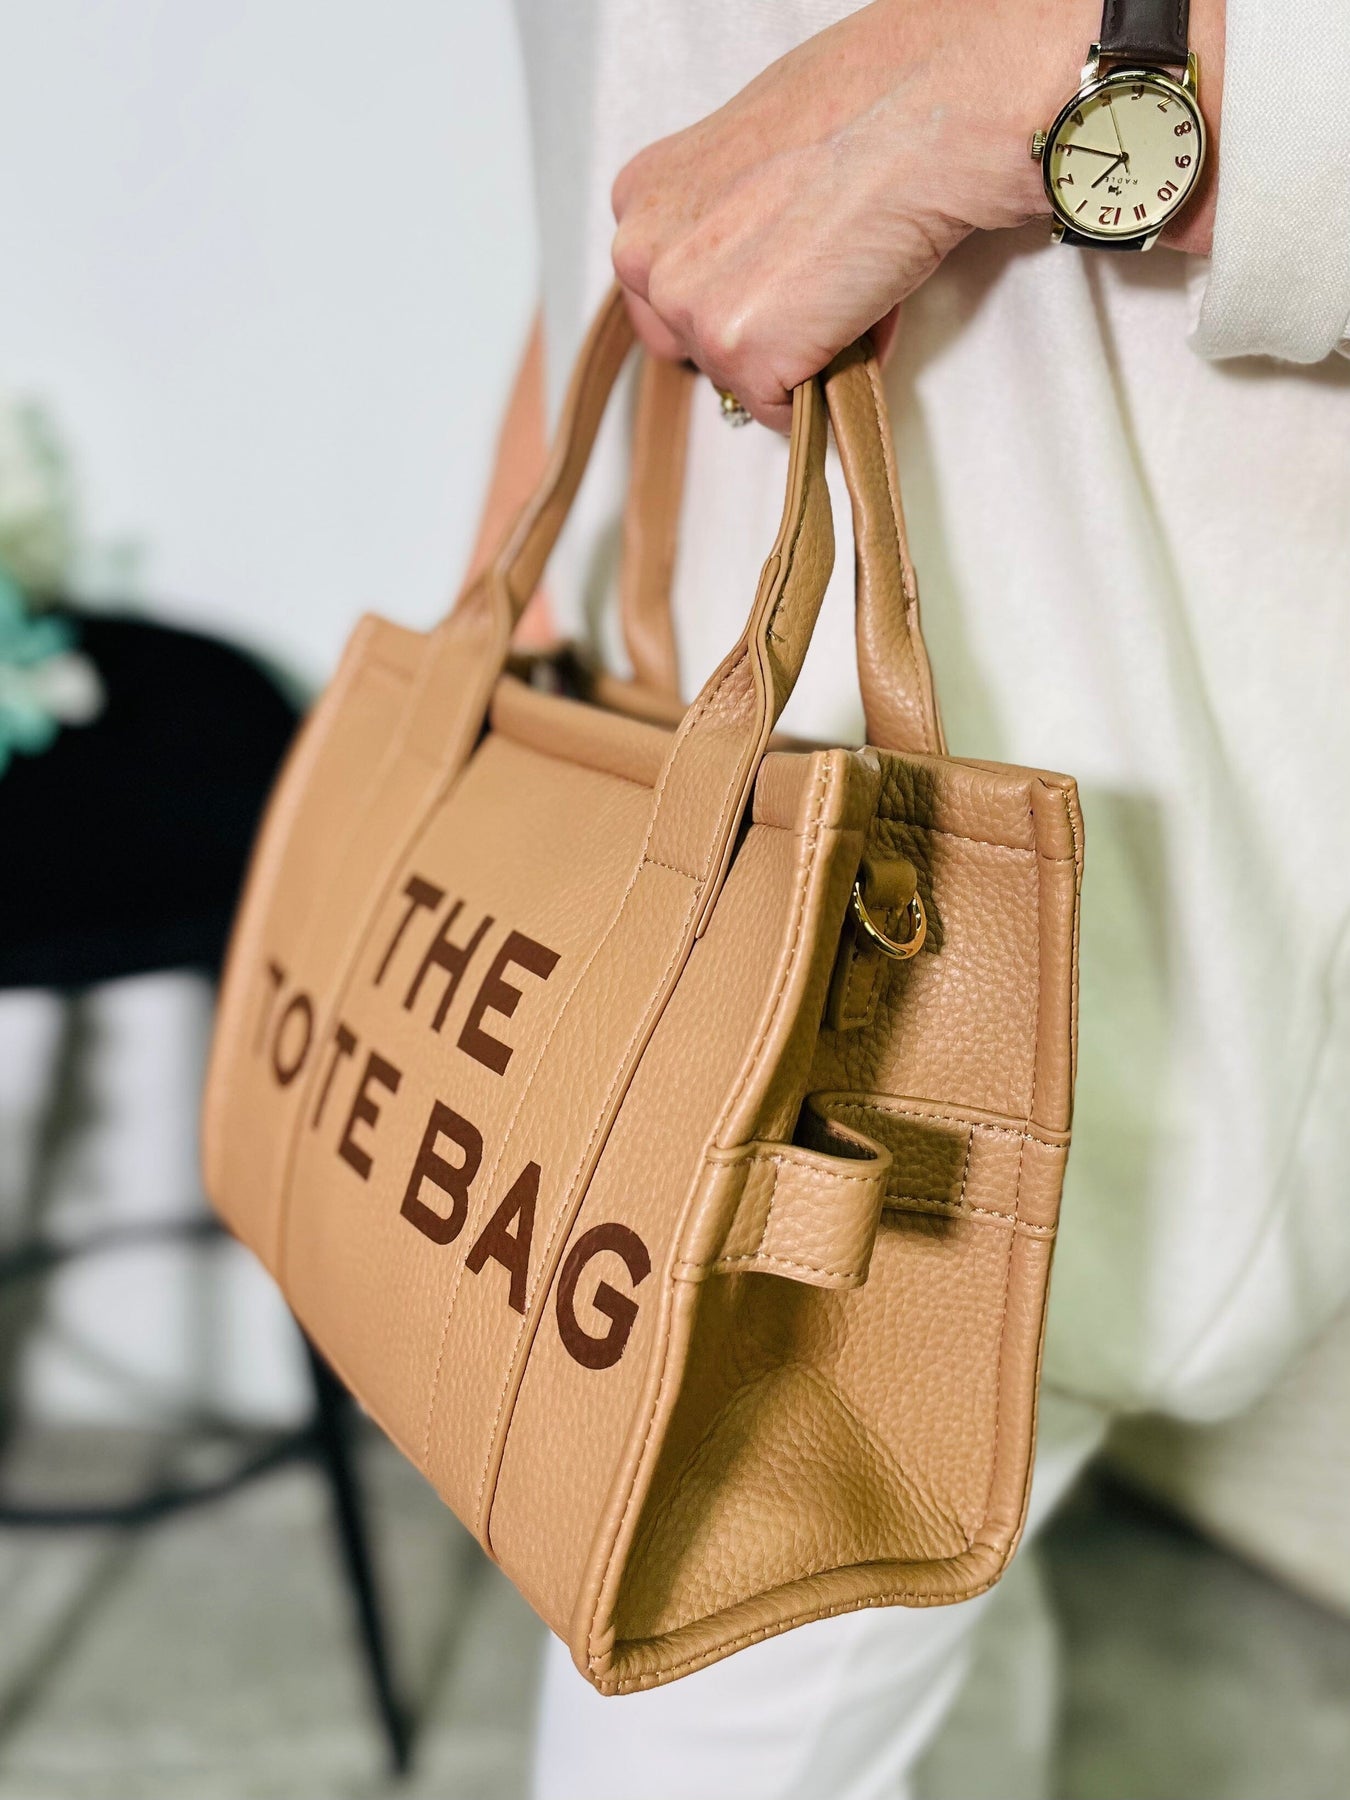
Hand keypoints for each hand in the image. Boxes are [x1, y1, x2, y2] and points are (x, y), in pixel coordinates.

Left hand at [611, 0, 1222, 429]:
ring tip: (861, 270)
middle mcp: (642, 246)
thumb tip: (738, 311)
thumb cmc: (894, 102)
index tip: (803, 263)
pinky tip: (871, 301)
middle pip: (694, 359)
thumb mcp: (773, 148)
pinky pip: (782, 411)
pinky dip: (838, 373)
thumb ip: (733, 219)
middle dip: (767, 336)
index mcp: (644, 193)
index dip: (746, 300)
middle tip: (840, 264)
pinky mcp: (738, 347)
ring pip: (742, 389)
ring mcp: (685, 300)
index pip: (667, 307)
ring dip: (811, 350)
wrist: (961, 97)